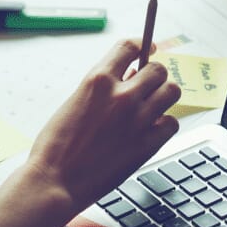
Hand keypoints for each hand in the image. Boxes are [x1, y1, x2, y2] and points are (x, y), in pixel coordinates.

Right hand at [25, 39, 181, 211]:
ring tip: (153, 106)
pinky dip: (164, 125)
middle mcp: (122, 96)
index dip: (143, 45)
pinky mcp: (147, 144)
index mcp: (98, 81)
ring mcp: (137, 120)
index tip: (149, 48)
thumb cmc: (56, 147)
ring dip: (164, 96)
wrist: (55, 182)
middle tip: (148, 86)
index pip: (130, 47)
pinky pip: (172, 123)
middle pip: (158, 70)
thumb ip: (102, 90)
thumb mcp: (74, 104)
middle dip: (154, 76)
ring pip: (172, 92)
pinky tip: (152, 130)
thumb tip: (129, 78)